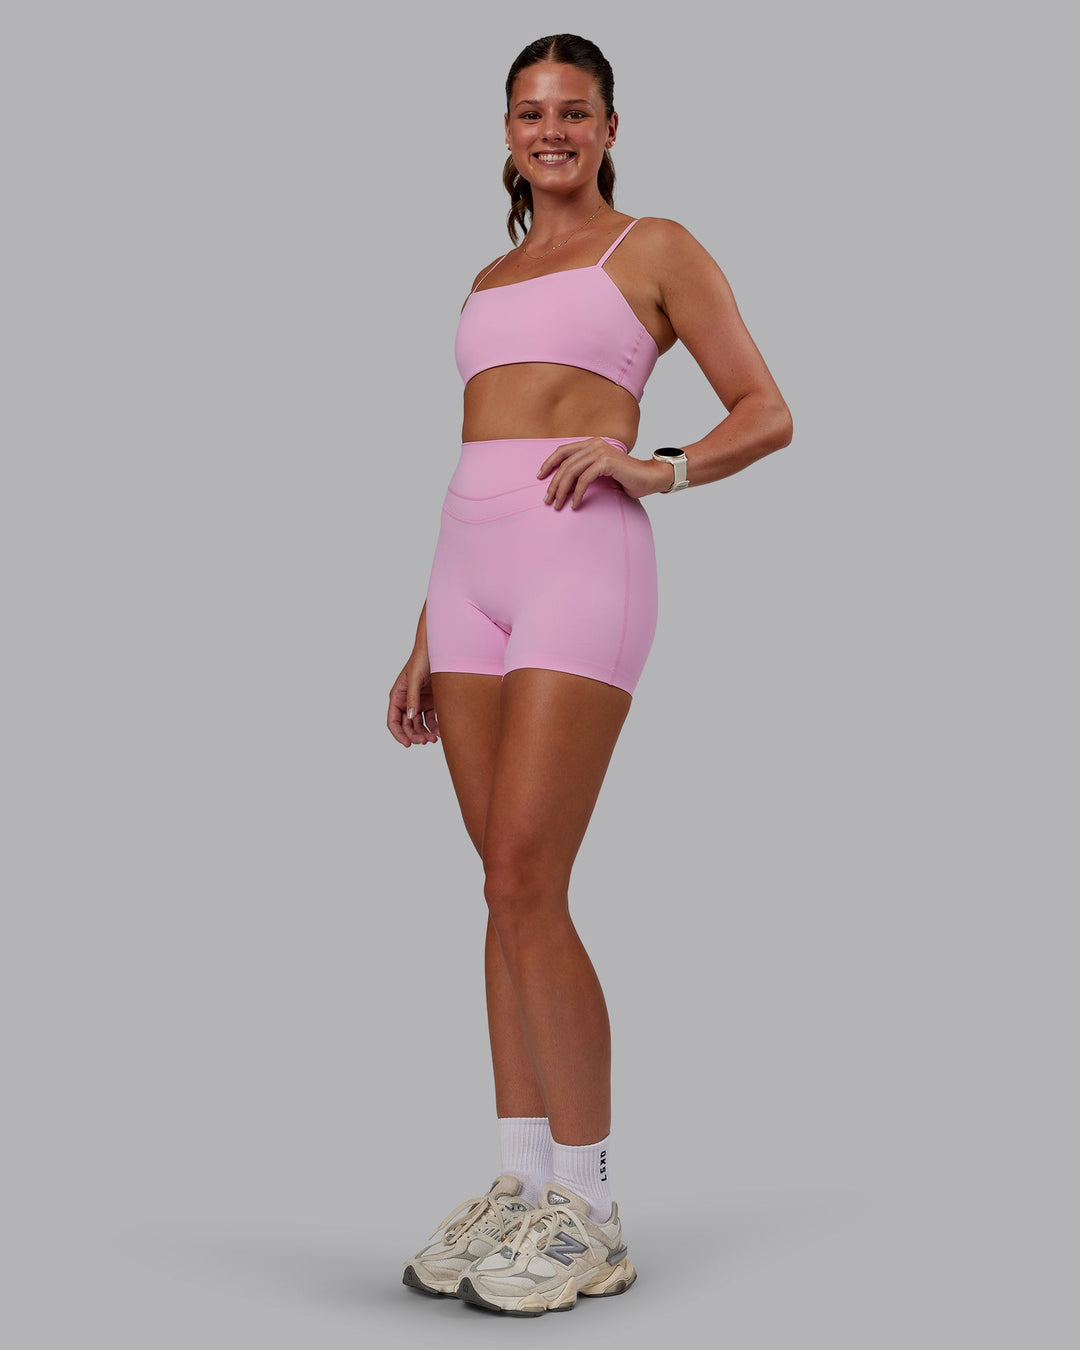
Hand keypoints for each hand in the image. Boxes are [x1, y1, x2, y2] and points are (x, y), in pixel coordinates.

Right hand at [387, 646, 439, 747]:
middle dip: (414, 735)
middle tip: (426, 741)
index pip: (393, 720)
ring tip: (434, 739)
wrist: (439, 649)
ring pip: (419, 725)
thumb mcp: (414, 679)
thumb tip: (410, 717)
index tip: (408, 744)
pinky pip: (431, 719)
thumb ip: (412, 698)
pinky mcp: (432, 702)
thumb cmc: (422, 659)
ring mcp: (419, 702)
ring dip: (425, 733)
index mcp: (397, 696)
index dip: (398, 734)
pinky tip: (441, 732)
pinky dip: (435, 727)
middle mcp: (407, 701)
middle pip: (407, 725)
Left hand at [536, 437, 672, 508]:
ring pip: (572, 471)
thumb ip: (586, 470)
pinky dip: (577, 494)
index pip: (563, 450)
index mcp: (591, 443)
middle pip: (565, 464)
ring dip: (562, 491)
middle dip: (553, 483)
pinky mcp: (606, 462)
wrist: (649, 478)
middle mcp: (595, 444)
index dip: (549, 463)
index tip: (540, 477)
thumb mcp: (601, 471)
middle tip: (547, 500)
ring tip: (558, 505)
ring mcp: (600, 451)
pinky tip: (575, 505)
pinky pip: (584, 479)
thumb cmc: (626, 478)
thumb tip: (563, 483)